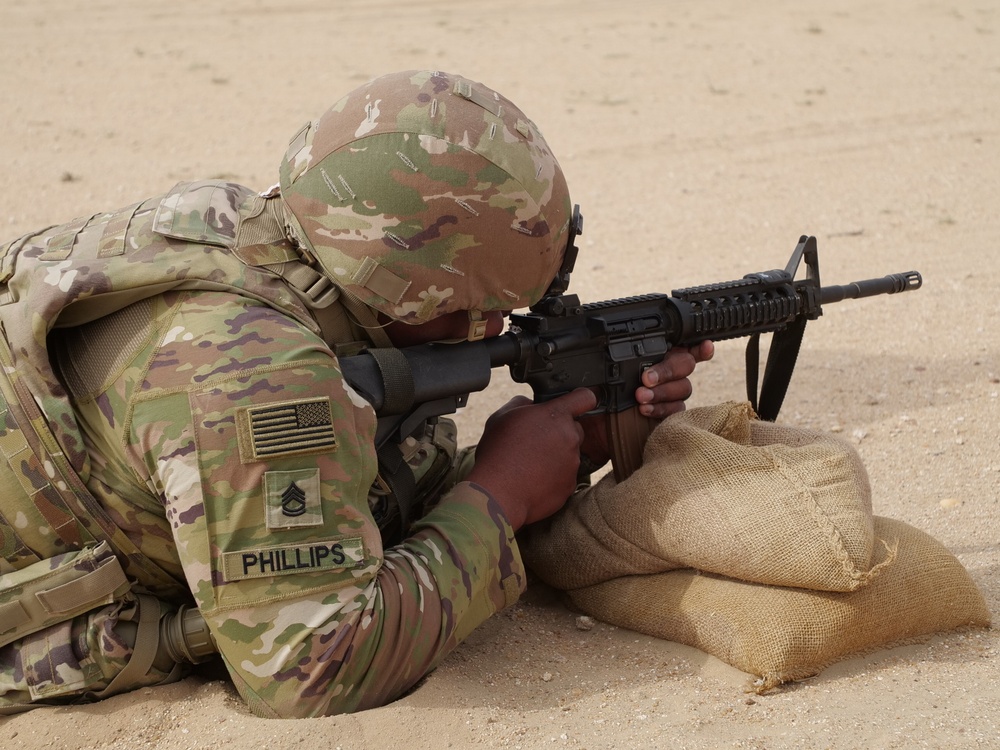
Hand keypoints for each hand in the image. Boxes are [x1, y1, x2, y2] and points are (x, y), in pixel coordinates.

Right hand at [466, 388, 596, 529]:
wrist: (498, 493)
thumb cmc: (498, 453)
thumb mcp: (502, 415)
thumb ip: (523, 403)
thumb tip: (532, 405)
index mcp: (556, 415)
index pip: (585, 397)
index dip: (582, 398)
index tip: (577, 403)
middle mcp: (570, 437)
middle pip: (575, 428)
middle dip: (560, 432)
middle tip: (536, 442)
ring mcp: (572, 462)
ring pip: (569, 453)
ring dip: (555, 456)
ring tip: (530, 464)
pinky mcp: (570, 485)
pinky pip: (564, 476)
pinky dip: (553, 477)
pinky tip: (533, 479)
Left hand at [577, 341, 714, 466]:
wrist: (595, 425)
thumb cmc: (600, 394)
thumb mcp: (600, 377)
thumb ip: (607, 372)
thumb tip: (601, 379)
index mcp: (656, 354)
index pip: (683, 345)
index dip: (697, 346)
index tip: (705, 345)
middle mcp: (668, 372)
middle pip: (685, 364)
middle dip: (667, 370)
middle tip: (646, 378)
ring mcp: (671, 393)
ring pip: (682, 387)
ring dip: (662, 391)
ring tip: (640, 396)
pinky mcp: (670, 414)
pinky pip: (676, 410)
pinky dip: (661, 409)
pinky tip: (645, 410)